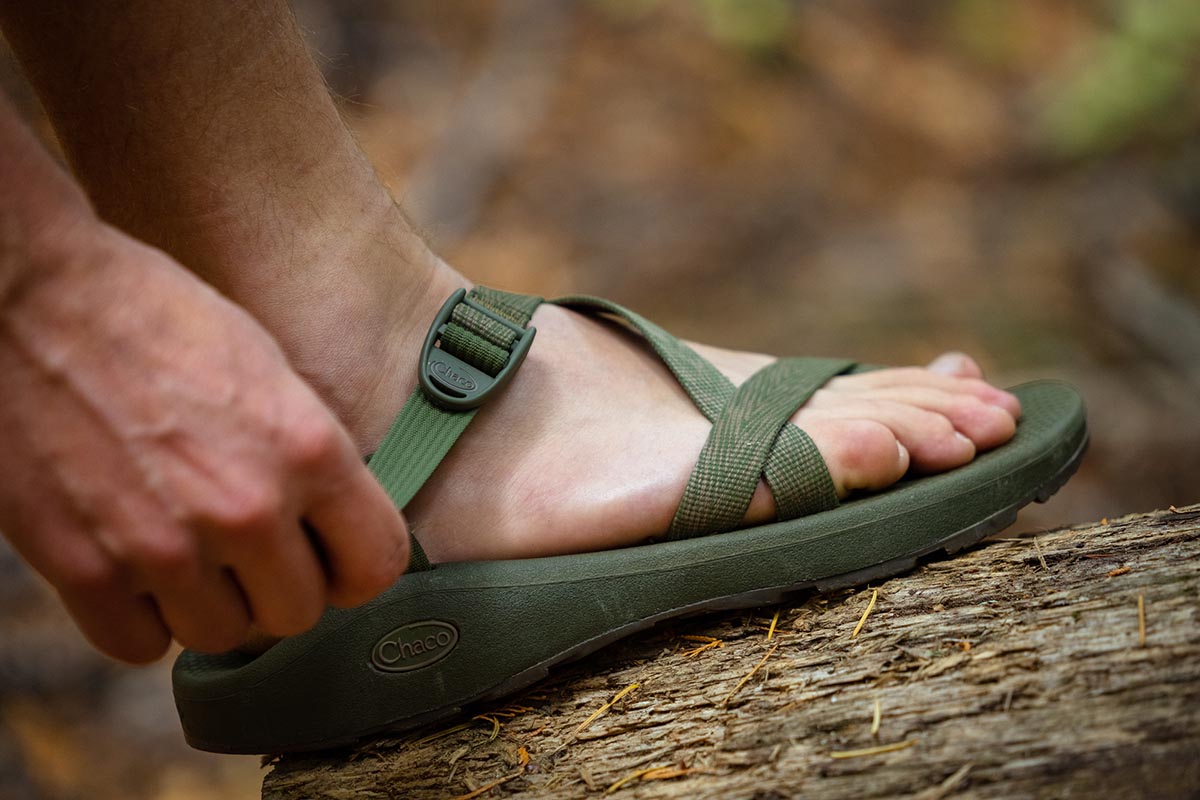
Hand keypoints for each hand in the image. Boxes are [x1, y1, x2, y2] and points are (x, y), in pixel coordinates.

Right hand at [0, 221, 408, 662]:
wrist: (32, 295)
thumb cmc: (159, 316)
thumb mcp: (269, 370)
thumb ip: (309, 458)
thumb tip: (330, 526)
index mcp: (308, 449)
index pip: (375, 564)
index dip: (354, 566)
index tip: (330, 555)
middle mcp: (247, 508)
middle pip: (297, 614)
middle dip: (278, 586)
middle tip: (248, 550)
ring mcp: (164, 546)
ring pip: (222, 637)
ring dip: (211, 605)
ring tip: (188, 552)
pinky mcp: (83, 568)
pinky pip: (139, 645)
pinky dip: (140, 618)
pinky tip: (135, 568)